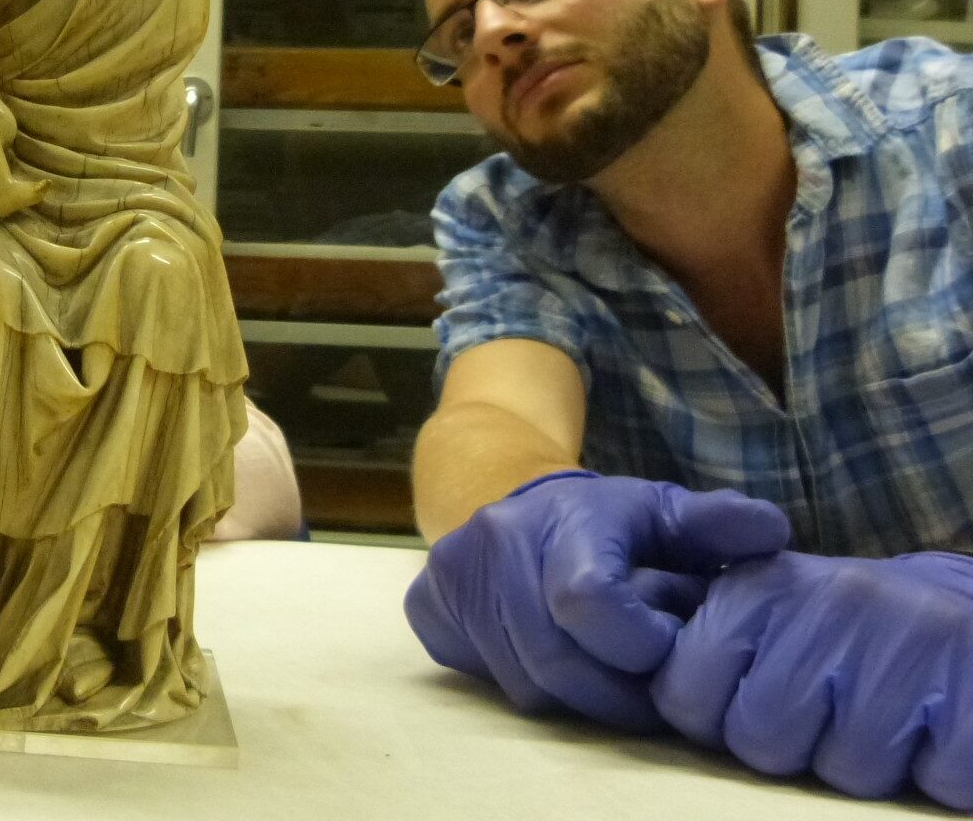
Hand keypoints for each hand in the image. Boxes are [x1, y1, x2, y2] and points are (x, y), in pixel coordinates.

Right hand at [404, 471, 790, 731]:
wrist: (510, 499)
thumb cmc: (605, 522)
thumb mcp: (663, 513)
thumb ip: (717, 527)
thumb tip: (772, 532)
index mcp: (565, 517)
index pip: (588, 601)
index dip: (635, 644)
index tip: (661, 647)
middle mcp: (499, 539)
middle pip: (558, 661)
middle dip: (616, 694)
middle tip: (650, 698)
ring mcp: (454, 573)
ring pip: (524, 683)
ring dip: (578, 699)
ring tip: (610, 683)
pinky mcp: (427, 603)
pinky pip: (483, 677)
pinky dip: (528, 686)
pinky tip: (555, 665)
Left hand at [653, 551, 972, 808]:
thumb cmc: (850, 632)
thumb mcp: (772, 613)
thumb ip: (704, 640)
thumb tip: (619, 672)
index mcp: (761, 588)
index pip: (684, 695)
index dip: (717, 719)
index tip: (756, 697)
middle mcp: (831, 604)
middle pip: (760, 739)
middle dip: (792, 746)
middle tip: (832, 710)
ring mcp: (909, 648)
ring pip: (844, 769)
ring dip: (864, 761)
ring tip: (889, 713)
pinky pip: (928, 778)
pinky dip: (934, 772)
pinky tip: (938, 729)